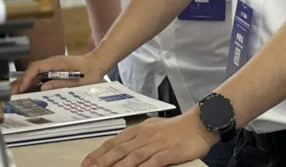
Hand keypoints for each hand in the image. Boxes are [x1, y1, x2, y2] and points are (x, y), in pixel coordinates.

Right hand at [10, 52, 106, 94]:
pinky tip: (25, 91)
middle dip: (20, 81)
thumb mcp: (78, 81)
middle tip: (10, 94)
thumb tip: (43, 87)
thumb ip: (61, 83)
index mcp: (57, 62)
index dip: (26, 78)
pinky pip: (39, 75)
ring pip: (33, 72)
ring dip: (24, 82)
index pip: (36, 67)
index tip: (20, 89)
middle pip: (31, 70)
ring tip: (13, 94)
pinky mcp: (53, 69)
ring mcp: (52, 65)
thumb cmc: (90, 72)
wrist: (97, 63)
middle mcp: (52, 62)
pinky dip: (31, 82)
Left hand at [81, 110, 217, 166]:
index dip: (99, 152)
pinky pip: (154, 162)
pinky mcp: (169, 152)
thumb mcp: (152, 128)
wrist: (198, 124)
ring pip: (133, 156)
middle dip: (102, 161)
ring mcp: (157, 144)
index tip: (86, 162)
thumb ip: (137, 136)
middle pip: (120, 150)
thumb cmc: (175, 128)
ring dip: (118, 166)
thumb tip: (121, 146)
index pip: (114, 141)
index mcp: (139, 129)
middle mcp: (145, 136)